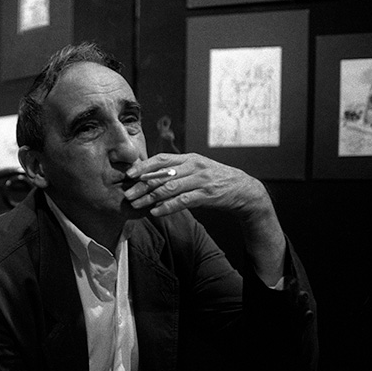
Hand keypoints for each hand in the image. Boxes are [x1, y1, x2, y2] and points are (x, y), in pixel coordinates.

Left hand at [123, 153, 271, 221]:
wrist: (244, 190)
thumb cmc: (216, 180)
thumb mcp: (198, 169)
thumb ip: (178, 171)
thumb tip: (152, 178)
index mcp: (189, 158)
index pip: (161, 159)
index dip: (143, 166)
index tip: (129, 174)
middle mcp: (194, 166)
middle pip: (162, 174)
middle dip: (141, 185)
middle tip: (127, 194)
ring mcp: (200, 180)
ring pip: (169, 187)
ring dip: (150, 197)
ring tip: (137, 205)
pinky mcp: (207, 194)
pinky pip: (183, 201)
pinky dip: (167, 207)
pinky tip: (155, 212)